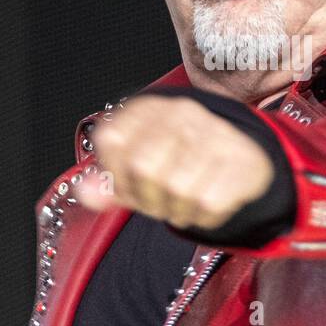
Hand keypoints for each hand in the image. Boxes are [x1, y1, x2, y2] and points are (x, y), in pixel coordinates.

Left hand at [74, 95, 274, 229]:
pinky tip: (204, 204)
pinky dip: (201, 217)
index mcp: (149, 108)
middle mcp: (182, 113)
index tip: (128, 185)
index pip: (111, 141)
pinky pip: (208, 204)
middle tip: (158, 201)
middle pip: (144, 168)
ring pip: (177, 189)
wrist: (239, 155)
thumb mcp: (138, 165)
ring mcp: (215, 134)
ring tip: (182, 202)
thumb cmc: (180, 161)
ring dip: (176, 210)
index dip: (114, 175)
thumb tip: (85, 192)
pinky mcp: (241, 161)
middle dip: (146, 198)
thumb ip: (108, 180)